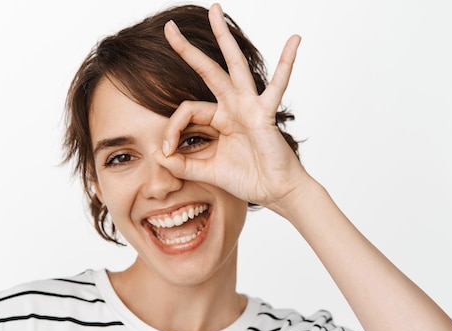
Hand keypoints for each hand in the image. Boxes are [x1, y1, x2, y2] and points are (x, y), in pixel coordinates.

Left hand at [156, 3, 305, 209]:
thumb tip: (157, 156)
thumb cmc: (247, 179)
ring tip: (215, 10)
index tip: (165, 151)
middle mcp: (232, 106)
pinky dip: (286, 63)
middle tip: (169, 27)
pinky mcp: (265, 113)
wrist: (274, 191)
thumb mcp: (206, 171)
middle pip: (207, 71)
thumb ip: (182, 164)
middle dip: (187, 50)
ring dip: (223, 38)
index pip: (186, 110)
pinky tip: (294, 40)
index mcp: (218, 118)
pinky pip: (278, 85)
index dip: (170, 128)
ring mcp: (249, 106)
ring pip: (233, 66)